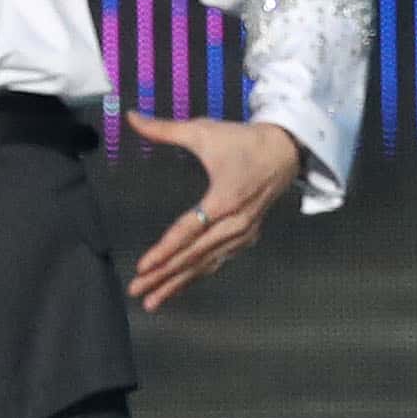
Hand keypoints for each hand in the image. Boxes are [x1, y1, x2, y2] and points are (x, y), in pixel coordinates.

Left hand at [126, 114, 304, 311]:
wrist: (286, 150)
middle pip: (194, 256)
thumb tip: (130, 116)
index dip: (164, 251)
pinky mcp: (246, 237)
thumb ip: (164, 129)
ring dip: (178, 283)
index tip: (142, 267)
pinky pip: (218, 261)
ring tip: (152, 301)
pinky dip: (197, 276)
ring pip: (206, 264)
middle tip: (136, 291)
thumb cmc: (241, 140)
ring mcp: (243, 233)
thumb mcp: (203, 131)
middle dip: (164, 276)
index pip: (188, 231)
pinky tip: (178, 288)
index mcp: (225, 198)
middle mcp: (235, 223)